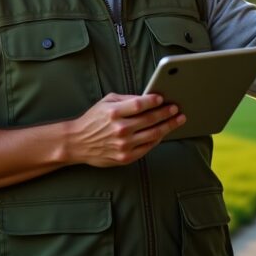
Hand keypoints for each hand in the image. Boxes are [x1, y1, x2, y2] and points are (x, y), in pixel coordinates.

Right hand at [64, 93, 185, 166]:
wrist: (77, 143)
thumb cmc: (93, 120)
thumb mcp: (106, 102)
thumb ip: (126, 100)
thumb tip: (147, 98)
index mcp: (113, 113)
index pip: (139, 104)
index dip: (153, 101)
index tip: (162, 98)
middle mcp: (119, 129)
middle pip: (150, 119)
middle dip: (167, 113)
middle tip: (177, 109)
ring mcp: (124, 145)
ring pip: (153, 134)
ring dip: (168, 126)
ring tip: (177, 120)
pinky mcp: (125, 157)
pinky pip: (147, 147)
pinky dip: (157, 139)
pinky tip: (163, 133)